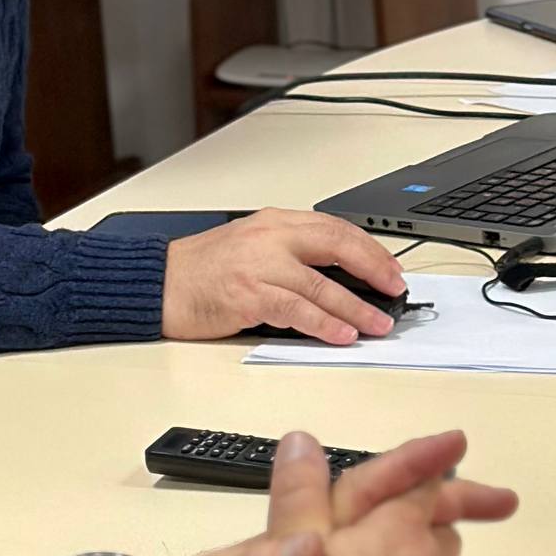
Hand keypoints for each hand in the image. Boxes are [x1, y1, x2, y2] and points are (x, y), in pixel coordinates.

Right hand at [161, 209, 410, 345]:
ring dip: (357, 306)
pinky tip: (343, 333)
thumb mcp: (251, 246)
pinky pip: (297, 310)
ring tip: (380, 322)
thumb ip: (291, 255)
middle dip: (374, 268)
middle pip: (336, 246)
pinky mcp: (249, 295)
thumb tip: (339, 280)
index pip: (334, 228)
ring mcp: (260, 266)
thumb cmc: (202, 270)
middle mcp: (270, 237)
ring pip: (322, 284)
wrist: (159, 282)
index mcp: (274, 222)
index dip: (369, 249)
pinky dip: (325, 323)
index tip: (390, 268)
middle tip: (396, 288)